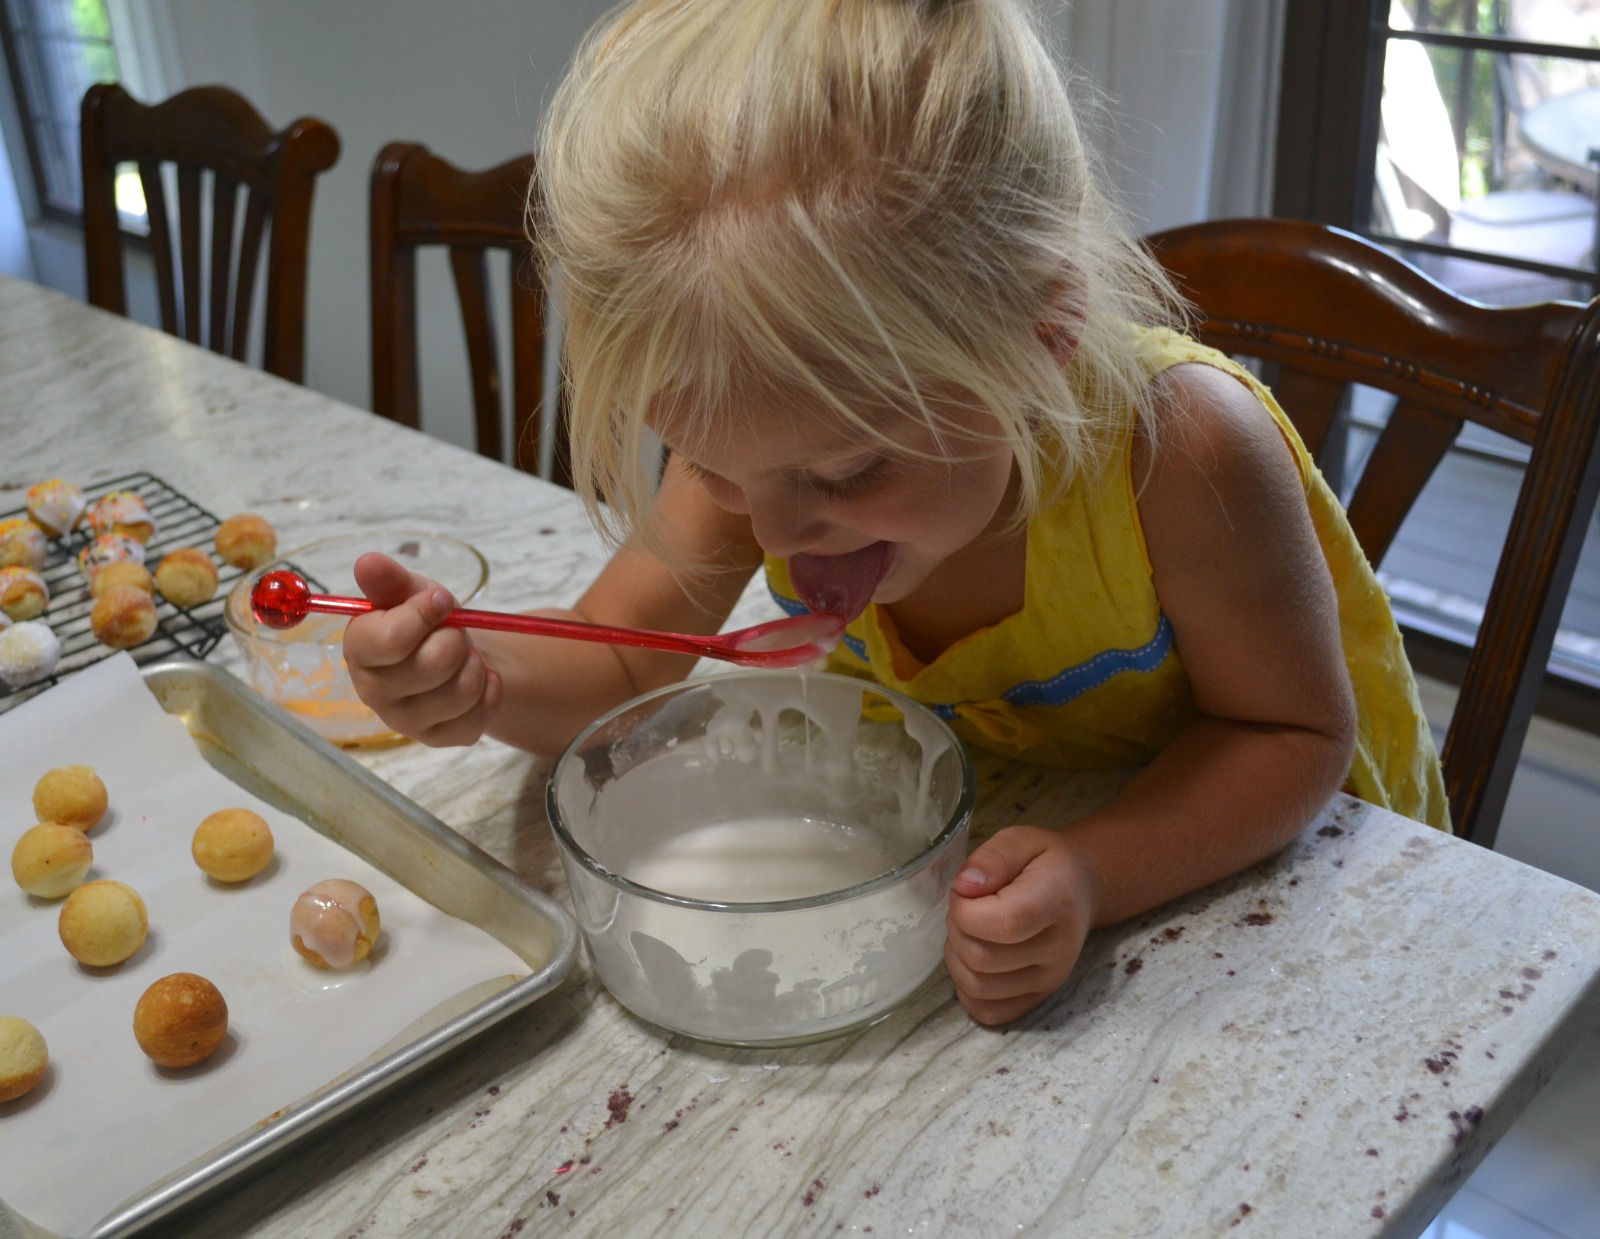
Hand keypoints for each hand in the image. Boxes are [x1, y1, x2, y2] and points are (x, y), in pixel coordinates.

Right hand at [343, 552, 500, 745]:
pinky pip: (480, 713)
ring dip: (475, 664)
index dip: (424, 614)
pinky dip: (491, 688)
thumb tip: (368, 562)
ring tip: (465, 656)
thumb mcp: (411, 592)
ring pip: (461, 691)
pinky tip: (479, 679)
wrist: (455, 656)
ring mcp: (406, 722)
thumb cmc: (426, 622)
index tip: (439, 601)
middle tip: (453, 633)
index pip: (390, 639)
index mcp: (360, 650)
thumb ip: (390, 580)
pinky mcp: (439, 739)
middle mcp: (373, 692)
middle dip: (455, 639)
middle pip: (431, 665)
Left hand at [945, 825, 1094, 1025]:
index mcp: (1057, 901)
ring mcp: (1050, 979)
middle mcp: (1058, 949)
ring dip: (957, 958)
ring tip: (969, 931)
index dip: (966, 910)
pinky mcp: (1039, 998)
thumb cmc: (1045, 862)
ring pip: (978, 987)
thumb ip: (992, 857)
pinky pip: (988, 1011)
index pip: (1003, 923)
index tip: (964, 891)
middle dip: (956, 929)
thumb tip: (964, 887)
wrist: (1080, 889)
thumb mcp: (1020, 840)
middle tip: (966, 907)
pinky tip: (973, 959)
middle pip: (982, 958)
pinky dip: (967, 988)